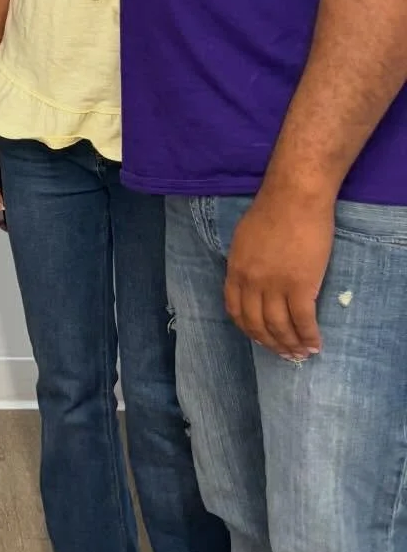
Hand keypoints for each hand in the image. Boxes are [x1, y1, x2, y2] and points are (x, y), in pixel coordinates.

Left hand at [224, 182, 335, 358]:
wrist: (294, 197)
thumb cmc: (272, 211)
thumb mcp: (244, 239)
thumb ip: (245, 263)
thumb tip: (251, 281)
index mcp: (235, 270)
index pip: (236, 310)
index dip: (248, 329)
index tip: (260, 338)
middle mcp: (251, 282)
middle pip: (257, 324)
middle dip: (271, 343)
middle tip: (284, 353)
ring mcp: (275, 286)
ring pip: (279, 327)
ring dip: (291, 345)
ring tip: (301, 353)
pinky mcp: (300, 286)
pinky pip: (303, 321)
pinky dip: (308, 337)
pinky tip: (315, 344)